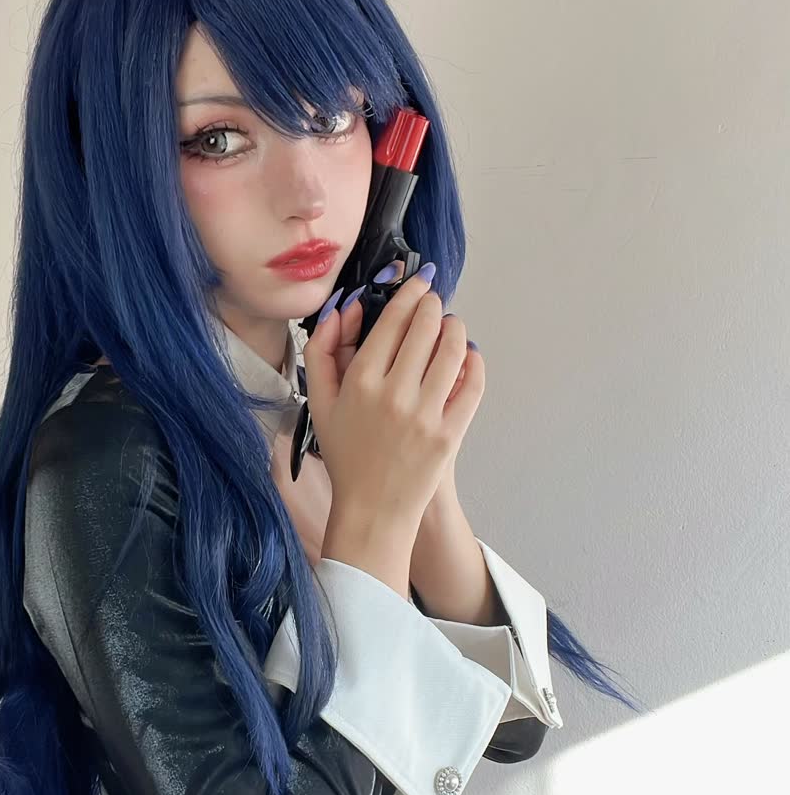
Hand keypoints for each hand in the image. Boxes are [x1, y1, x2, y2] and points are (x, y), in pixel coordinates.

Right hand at [334, 259, 482, 477]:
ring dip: (456, 329)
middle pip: (425, 328)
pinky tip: (468, 355)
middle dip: (432, 306)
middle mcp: (393, 395)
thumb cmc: (346, 455)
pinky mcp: (449, 434)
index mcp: (359, 383)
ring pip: (453, 350)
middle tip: (433, 303)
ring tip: (451, 326)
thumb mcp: (319, 403)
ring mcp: (425, 415)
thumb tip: (341, 309)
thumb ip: (322, 351)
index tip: (418, 284)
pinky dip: (474, 363)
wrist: (373, 509)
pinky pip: (472, 385)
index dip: (409, 295)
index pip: (392, 321)